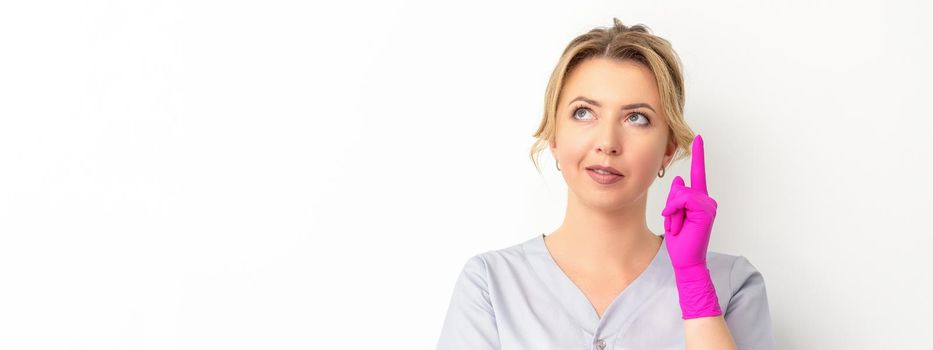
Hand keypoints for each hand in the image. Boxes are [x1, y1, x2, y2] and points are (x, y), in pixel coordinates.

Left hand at [661, 134, 721, 318]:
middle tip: (676, 224)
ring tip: (679, 226)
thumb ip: (677, 198)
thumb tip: (679, 180)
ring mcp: (708, 204)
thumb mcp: (673, 215)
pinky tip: (680, 223)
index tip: (698, 138)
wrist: (686, 259)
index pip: (698, 173)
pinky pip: (683, 198)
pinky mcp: (706, 209)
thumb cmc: (680, 240)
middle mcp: (706, 199)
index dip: (698, 155)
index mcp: (699, 200)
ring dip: (672, 211)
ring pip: (680, 193)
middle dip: (670, 206)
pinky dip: (675, 210)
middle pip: (679, 187)